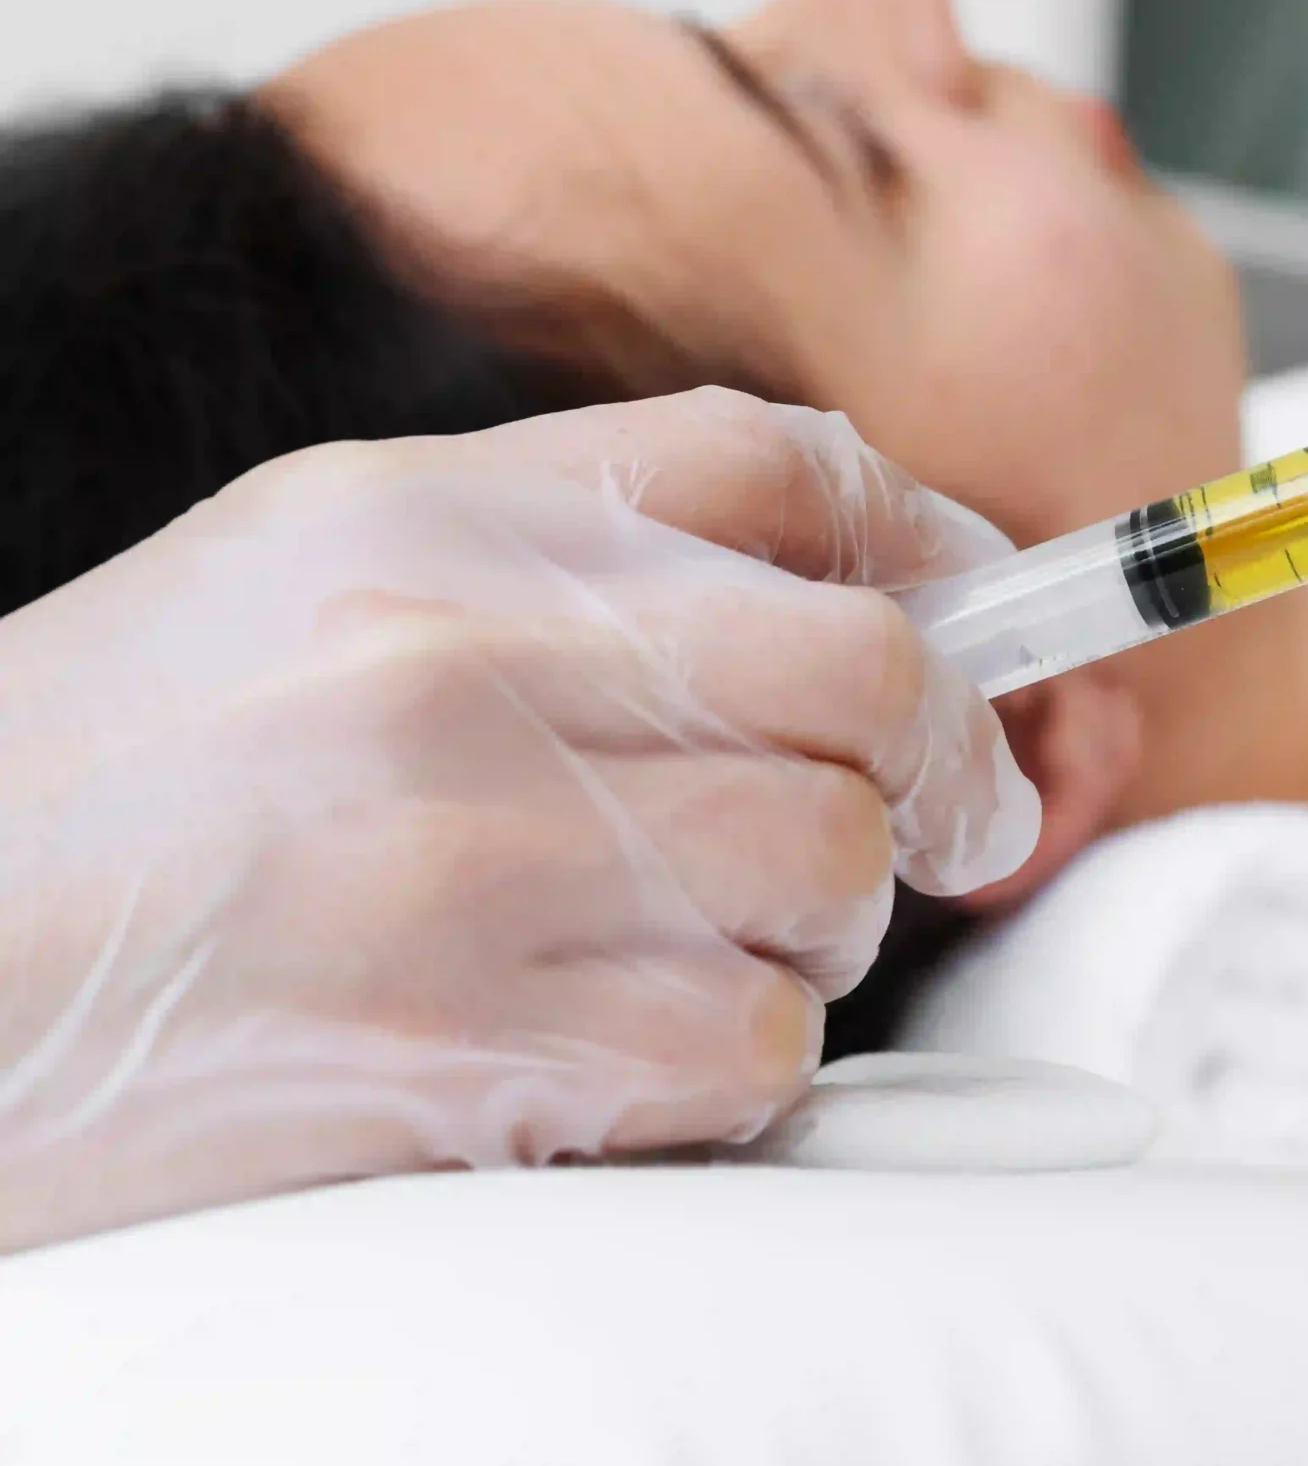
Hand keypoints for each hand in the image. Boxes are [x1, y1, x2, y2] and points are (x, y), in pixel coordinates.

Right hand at [0, 388, 1038, 1251]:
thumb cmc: (108, 785)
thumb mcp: (301, 579)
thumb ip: (560, 555)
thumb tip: (849, 588)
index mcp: (420, 514)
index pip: (774, 461)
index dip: (931, 535)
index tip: (983, 608)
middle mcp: (461, 662)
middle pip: (867, 671)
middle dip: (944, 760)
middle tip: (939, 815)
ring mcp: (472, 859)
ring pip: (833, 873)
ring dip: (816, 926)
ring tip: (692, 937)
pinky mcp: (475, 1054)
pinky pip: (753, 1047)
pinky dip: (734, 1061)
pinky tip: (620, 1042)